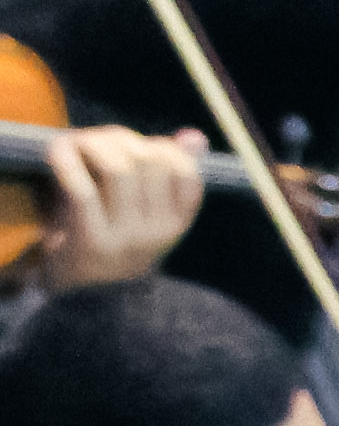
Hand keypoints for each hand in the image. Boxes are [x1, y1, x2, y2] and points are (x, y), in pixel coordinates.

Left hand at [33, 123, 207, 288]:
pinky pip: (83, 191)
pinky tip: (58, 152)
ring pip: (120, 169)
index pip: (186, 173)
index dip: (162, 147)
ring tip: (80, 144)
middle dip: (123, 139)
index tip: (139, 146)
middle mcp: (158, 233)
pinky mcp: (92, 240)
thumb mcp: (147, 209)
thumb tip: (194, 136)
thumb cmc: (114, 237)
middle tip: (100, 141)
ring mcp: (126, 238)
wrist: (85, 289)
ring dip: (96, 144)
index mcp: (176, 224)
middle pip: (151, 162)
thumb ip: (170, 172)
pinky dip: (68, 164)